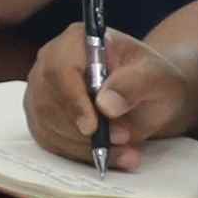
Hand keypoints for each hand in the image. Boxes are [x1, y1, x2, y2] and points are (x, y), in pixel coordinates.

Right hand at [22, 29, 190, 165]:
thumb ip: (133, 84)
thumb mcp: (156, 77)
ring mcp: (41, 91)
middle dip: (83, 131)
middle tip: (123, 140)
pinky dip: (80, 154)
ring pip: (48, 126)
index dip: (71, 100)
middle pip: (47, 101)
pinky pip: (51, 141)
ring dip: (85, 147)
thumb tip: (106, 105)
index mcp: (76, 42)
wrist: (149, 96)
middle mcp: (49, 62)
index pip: (58, 69)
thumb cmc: (152, 79)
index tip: (92, 127)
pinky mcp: (42, 117)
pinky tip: (109, 155)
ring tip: (126, 151)